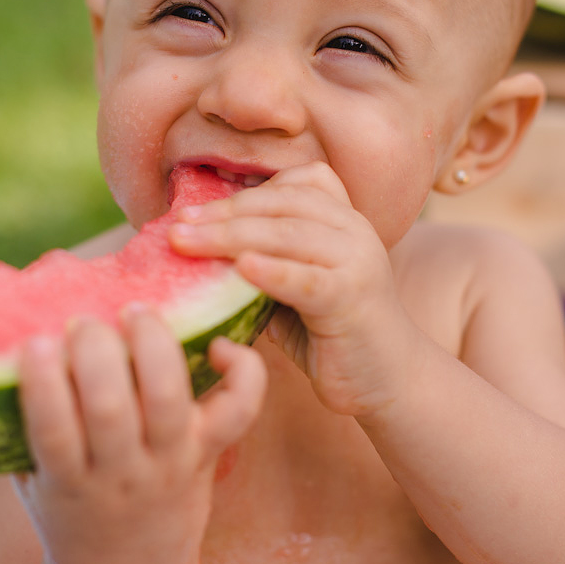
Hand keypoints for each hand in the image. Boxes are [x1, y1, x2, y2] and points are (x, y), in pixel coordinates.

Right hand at [13, 309, 265, 563]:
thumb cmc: (71, 513)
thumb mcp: (34, 481)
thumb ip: (20, 428)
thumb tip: (1, 346)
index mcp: (70, 484)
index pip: (54, 433)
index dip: (43, 383)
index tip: (35, 341)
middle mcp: (124, 474)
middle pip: (111, 408)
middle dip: (95, 352)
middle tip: (82, 322)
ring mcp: (171, 462)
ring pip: (167, 399)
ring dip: (152, 345)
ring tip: (134, 312)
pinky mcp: (210, 453)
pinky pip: (240, 409)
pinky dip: (241, 370)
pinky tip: (218, 342)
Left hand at [168, 161, 419, 417]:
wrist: (389, 378)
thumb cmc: (329, 331)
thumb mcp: (292, 286)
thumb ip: (260, 261)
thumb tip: (192, 249)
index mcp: (341, 217)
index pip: (290, 185)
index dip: (238, 193)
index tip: (190, 210)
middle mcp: (354, 229)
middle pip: (280, 204)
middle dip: (223, 213)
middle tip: (176, 225)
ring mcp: (358, 261)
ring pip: (288, 234)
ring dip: (230, 235)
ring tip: (186, 243)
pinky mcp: (352, 299)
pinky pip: (307, 279)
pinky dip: (272, 271)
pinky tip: (239, 268)